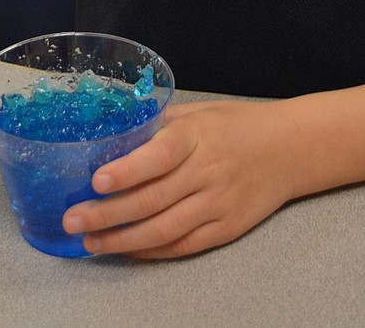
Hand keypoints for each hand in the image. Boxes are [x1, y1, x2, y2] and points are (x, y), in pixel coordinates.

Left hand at [62, 99, 295, 259]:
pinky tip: (127, 250)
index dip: (128, 170)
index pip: (160, 155)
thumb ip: (160, 125)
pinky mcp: (226, 229)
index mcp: (197, 136)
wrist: (290, 149)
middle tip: (74, 219)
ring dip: (122, 239)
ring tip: (90, 242)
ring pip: (163, 230)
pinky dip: (151, 251)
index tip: (97, 180)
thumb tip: (115, 135)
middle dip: (107, 214)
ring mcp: (218, 203)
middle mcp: (207, 171)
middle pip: (152, 199)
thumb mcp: (200, 112)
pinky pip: (183, 246)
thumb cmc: (238, 124)